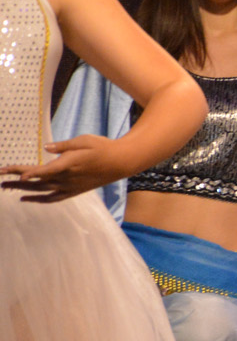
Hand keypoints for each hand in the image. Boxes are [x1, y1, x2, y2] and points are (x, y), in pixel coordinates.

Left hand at [0, 135, 126, 202]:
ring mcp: (70, 186)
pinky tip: (25, 198)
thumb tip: (47, 148)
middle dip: (16, 179)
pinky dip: (37, 199)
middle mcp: (67, 178)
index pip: (44, 170)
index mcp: (69, 164)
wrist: (121, 162)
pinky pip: (52, 198)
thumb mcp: (84, 140)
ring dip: (22, 189)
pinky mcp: (74, 191)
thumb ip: (64, 145)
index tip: (14, 175)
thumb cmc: (102, 147)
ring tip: (4, 186)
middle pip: (37, 180)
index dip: (29, 173)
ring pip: (41, 190)